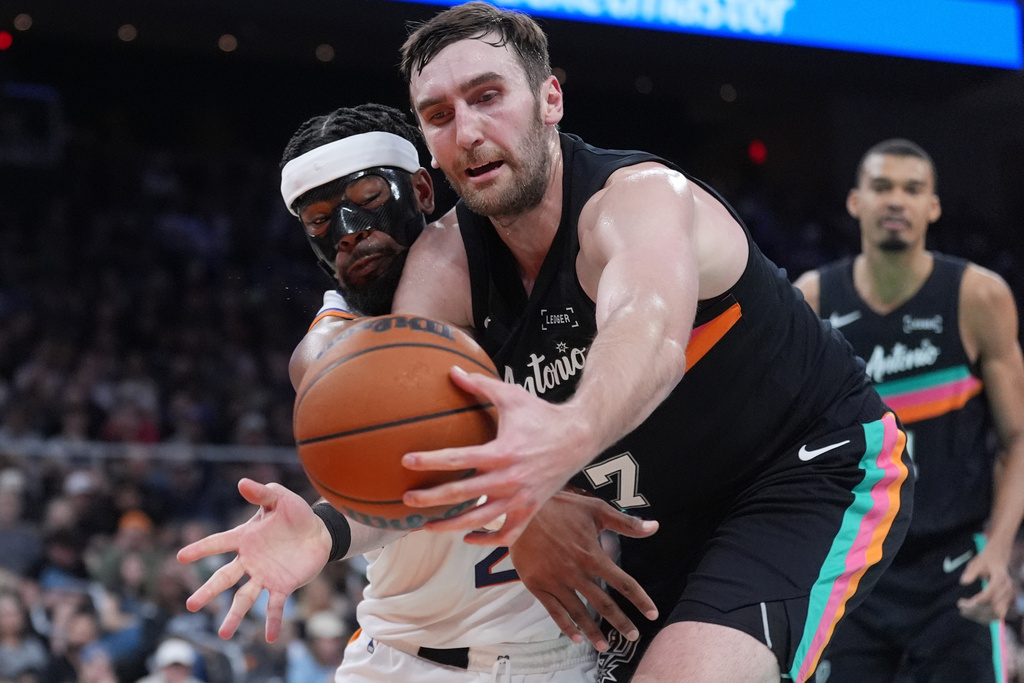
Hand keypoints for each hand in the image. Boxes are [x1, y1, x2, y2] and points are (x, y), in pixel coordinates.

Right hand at [177, 478, 331, 640]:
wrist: (320, 532)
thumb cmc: (296, 514)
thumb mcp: (280, 499)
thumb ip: (262, 492)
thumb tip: (242, 483)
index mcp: (245, 538)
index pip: (218, 543)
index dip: (201, 549)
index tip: (180, 557)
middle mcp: (250, 560)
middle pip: (225, 578)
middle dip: (208, 591)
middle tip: (191, 605)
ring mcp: (265, 576)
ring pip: (245, 598)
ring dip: (234, 616)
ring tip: (224, 634)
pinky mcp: (283, 586)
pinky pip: (274, 606)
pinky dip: (271, 621)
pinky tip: (268, 638)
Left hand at [402, 367, 590, 545]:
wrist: (579, 437)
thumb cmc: (542, 415)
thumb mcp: (511, 395)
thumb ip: (480, 385)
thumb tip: (452, 370)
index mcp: (502, 451)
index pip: (458, 458)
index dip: (430, 460)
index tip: (407, 461)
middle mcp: (509, 478)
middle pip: (462, 494)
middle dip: (431, 498)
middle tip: (408, 498)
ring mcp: (520, 497)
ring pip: (480, 520)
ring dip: (451, 525)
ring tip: (427, 526)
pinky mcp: (530, 509)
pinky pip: (507, 534)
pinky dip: (487, 540)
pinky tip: (468, 537)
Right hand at [509, 491, 658, 650]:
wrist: (521, 510)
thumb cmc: (560, 507)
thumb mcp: (595, 509)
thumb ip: (625, 523)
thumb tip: (654, 527)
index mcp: (593, 556)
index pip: (624, 583)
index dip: (640, 600)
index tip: (652, 613)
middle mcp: (577, 573)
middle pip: (604, 605)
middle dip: (621, 622)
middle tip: (633, 636)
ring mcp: (556, 581)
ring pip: (580, 613)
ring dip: (594, 632)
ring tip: (605, 646)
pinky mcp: (537, 585)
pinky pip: (554, 611)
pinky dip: (566, 626)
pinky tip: (575, 637)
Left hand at [956, 548, 1014, 623]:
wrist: (1000, 560)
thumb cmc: (986, 560)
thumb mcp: (977, 562)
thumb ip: (971, 572)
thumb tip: (963, 582)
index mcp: (1001, 578)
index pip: (989, 595)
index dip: (975, 602)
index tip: (960, 603)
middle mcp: (1008, 589)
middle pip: (993, 607)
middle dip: (975, 611)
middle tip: (960, 608)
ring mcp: (1010, 597)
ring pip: (997, 614)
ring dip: (980, 616)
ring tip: (964, 612)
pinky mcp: (1009, 602)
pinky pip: (999, 615)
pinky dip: (987, 617)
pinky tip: (973, 615)